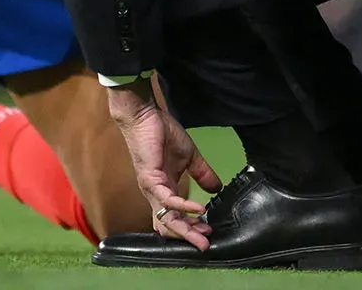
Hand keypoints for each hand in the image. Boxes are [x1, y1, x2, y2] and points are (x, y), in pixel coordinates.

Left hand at [109, 80, 220, 248]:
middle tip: (205, 245)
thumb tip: (217, 189)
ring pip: (167, 217)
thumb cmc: (162, 134)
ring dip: (186, 228)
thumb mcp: (190, 156)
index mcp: (164, 189)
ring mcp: (151, 188)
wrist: (145, 116)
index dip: (190, 228)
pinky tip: (198, 209)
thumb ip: (202, 173)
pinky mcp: (150, 178)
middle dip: (188, 237)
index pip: (175, 217)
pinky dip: (184, 206)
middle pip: (169, 225)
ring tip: (202, 235)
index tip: (208, 232)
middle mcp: (155, 194)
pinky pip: (168, 198)